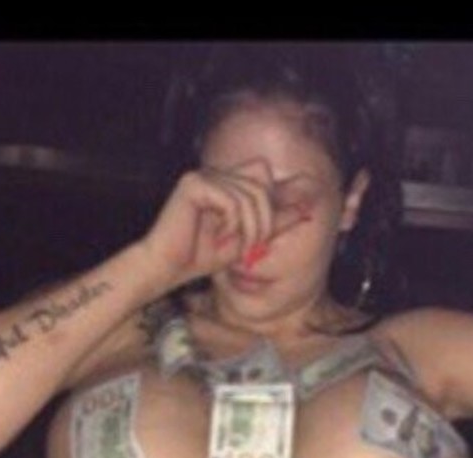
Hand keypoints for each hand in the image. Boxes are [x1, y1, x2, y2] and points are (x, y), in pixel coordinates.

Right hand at [139, 158, 307, 290]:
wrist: (166, 268)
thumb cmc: (201, 256)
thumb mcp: (247, 239)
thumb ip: (273, 222)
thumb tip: (306, 208)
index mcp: (224, 182)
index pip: (263, 174)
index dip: (272, 200)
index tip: (265, 233)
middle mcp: (214, 173)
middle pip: (262, 182)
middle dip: (265, 219)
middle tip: (252, 246)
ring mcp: (203, 176)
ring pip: (250, 193)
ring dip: (250, 226)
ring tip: (236, 246)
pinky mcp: (193, 184)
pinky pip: (231, 199)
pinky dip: (233, 223)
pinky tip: (220, 237)